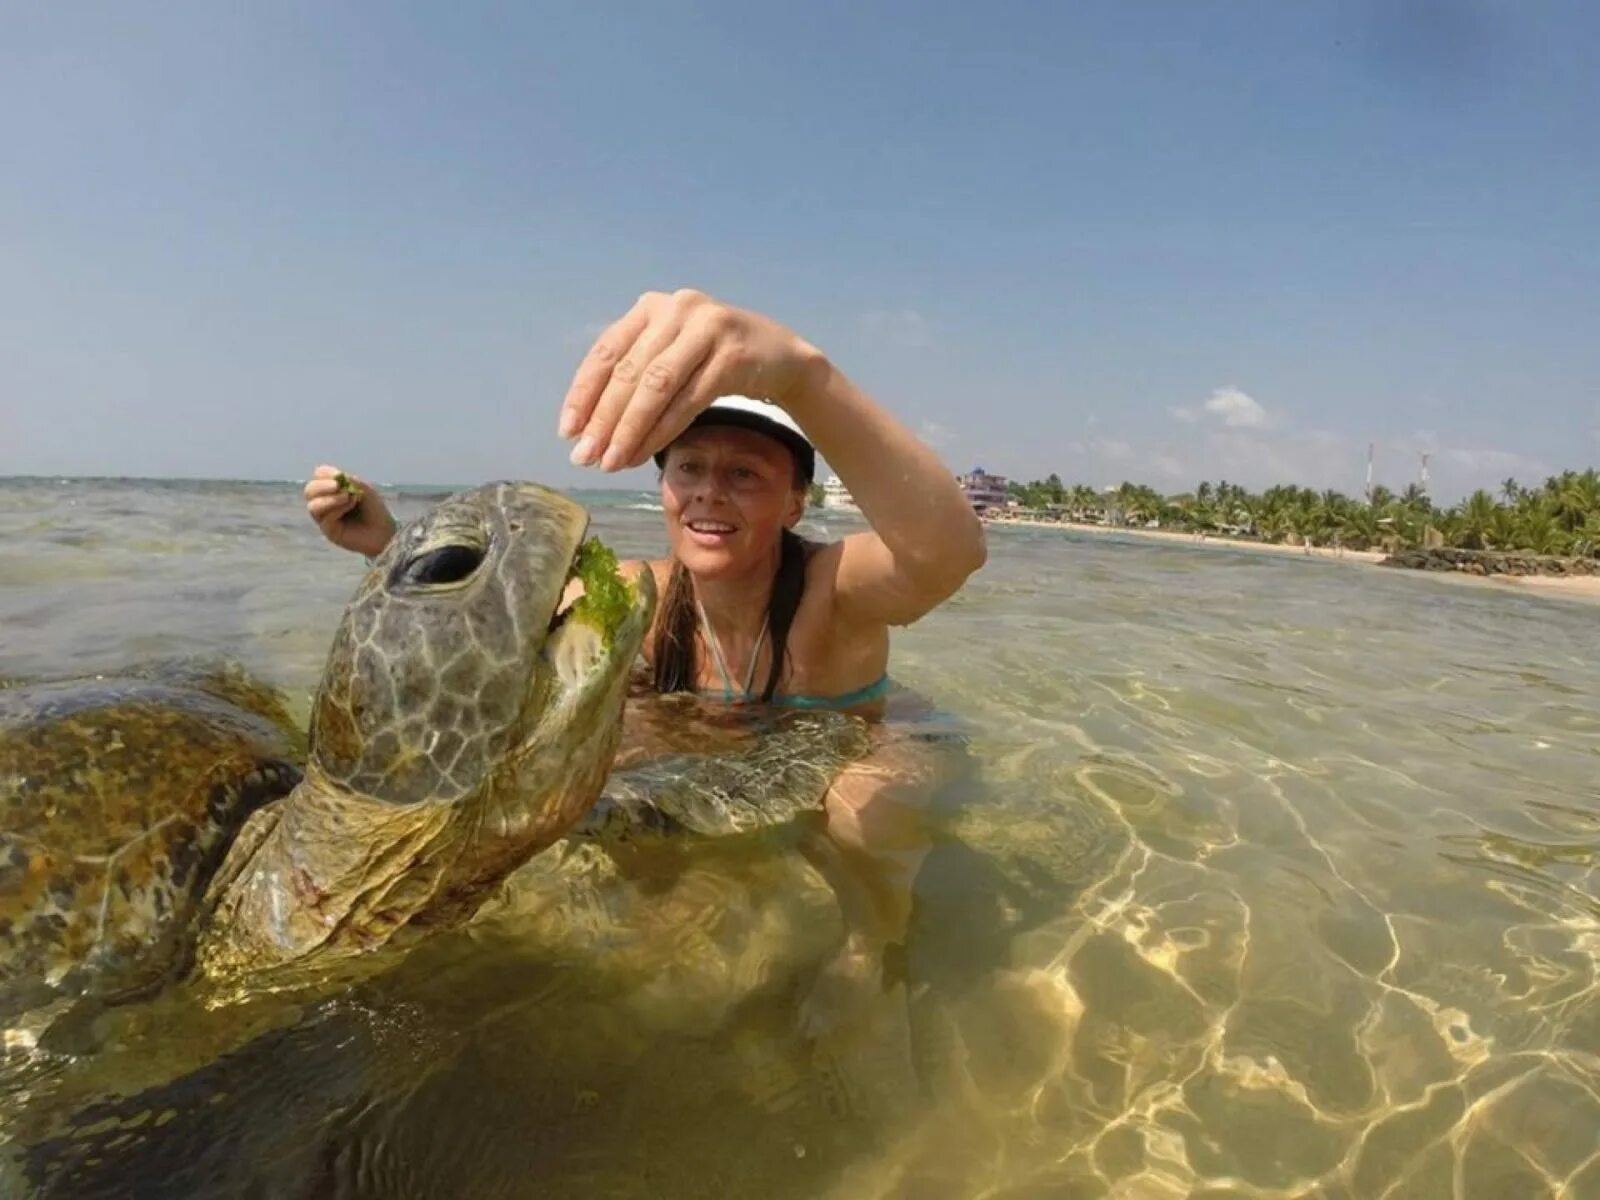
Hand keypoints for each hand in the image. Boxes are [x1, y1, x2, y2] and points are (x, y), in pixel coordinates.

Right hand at [303, 465, 396, 557]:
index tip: (338, 476)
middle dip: (322, 486)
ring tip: (347, 497)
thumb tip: (337, 477)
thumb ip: (350, 481)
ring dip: (330, 499)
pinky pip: (325, 518)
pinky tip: (350, 505)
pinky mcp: (329, 531)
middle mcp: (324, 503)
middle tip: (337, 485)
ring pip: (313, 506)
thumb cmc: (374, 510)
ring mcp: (325, 518)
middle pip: (310, 491)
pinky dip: (337, 509)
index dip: (325, 474)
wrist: (384, 531)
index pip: (318, 477)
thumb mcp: (365, 490)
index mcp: (331, 490)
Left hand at [558, 288, 823, 471]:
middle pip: (629, 372)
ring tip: (612, 461)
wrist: (780, 354)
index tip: (568, 431)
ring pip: (656, 387)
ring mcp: (706, 328)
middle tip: (585, 457)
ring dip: (630, 429)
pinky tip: (645, 453)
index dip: (584, 394)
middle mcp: (675, 309)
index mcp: (649, 307)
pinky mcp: (731, 354)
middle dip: (603, 419)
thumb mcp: (670, 355)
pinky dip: (663, 430)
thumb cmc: (714, 359)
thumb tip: (589, 429)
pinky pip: (688, 400)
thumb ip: (635, 376)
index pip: (606, 352)